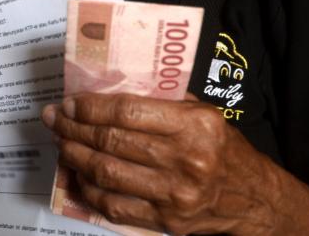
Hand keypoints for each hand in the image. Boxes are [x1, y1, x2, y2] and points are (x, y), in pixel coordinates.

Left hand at [42, 93, 278, 235]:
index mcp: (195, 125)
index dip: (90, 107)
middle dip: (73, 129)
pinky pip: (114, 206)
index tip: (69, 103)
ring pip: (106, 173)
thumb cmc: (222, 148)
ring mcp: (175, 195)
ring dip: (74, 156)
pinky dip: (89, 189)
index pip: (127, 112)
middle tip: (54, 119)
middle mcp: (186, 160)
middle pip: (111, 142)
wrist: (254, 199)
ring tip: (61, 143)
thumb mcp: (201, 113)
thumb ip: (161, 100)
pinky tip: (79, 174)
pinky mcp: (166, 221)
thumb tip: (107, 88)